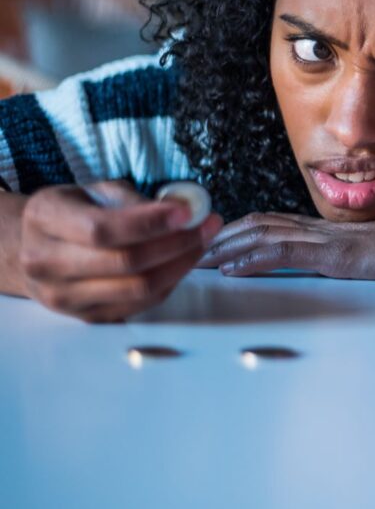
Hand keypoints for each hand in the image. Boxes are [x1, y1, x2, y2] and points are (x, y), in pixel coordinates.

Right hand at [20, 181, 222, 322]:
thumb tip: (184, 210)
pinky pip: (140, 304)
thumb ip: (135, 201)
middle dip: (177, 243)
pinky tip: (182, 263)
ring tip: (202, 242)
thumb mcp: (96, 191)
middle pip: (125, 263)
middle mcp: (44, 261)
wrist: (33, 247)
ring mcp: (62, 296)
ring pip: (137, 288)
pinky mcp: (85, 316)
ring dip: (181, 265)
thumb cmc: (74, 212)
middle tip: (208, 226)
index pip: (103, 229)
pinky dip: (169, 283)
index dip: (150, 223)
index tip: (188, 212)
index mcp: (45, 218)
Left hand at [197, 193, 374, 279]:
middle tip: (182, 250)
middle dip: (218, 237)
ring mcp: (329, 240)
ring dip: (224, 248)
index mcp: (330, 232)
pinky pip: (286, 254)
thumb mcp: (374, 257)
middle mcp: (323, 230)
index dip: (236, 231)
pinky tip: (232, 270)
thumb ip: (348, 258)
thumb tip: (332, 267)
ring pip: (263, 236)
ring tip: (194, 260)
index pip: (272, 224)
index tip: (208, 245)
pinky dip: (253, 259)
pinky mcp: (337, 255)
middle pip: (257, 224)